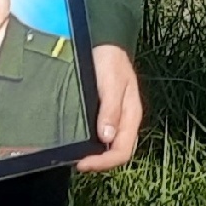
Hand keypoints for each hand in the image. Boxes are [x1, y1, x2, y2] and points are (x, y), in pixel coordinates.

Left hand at [75, 45, 142, 172]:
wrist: (104, 43)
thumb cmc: (110, 60)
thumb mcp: (111, 82)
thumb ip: (110, 109)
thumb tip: (107, 137)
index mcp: (131, 115)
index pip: (123, 151)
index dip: (104, 162)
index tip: (82, 163)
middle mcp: (124, 121)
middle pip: (116, 152)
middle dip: (97, 162)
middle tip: (75, 162)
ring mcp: (114, 119)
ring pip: (108, 147)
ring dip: (92, 155)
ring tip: (74, 155)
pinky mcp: (102, 114)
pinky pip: (99, 136)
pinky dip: (89, 144)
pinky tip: (76, 142)